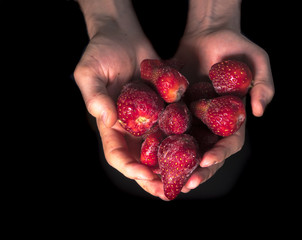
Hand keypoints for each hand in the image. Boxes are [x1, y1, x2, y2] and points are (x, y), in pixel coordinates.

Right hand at [74, 17, 168, 199]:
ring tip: (185, 179)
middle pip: (140, 159)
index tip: (144, 174)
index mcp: (110, 124)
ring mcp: (148, 117)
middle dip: (152, 177)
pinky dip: (182, 141)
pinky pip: (172, 126)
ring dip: (170, 166)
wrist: (122, 35)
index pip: (116, 153)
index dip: (129, 166)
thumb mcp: (90, 72)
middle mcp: (130, 126)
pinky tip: (197, 150)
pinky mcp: (163, 106)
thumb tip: (106, 119)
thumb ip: (94, 95)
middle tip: (167, 191)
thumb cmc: (100, 51)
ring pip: (159, 149)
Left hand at [174, 29, 273, 192]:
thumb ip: (263, 85)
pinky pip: (169, 127)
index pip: (230, 143)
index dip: (221, 154)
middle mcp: (213, 123)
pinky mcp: (177, 109)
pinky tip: (151, 153)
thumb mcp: (258, 61)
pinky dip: (162, 142)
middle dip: (199, 170)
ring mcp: (194, 118)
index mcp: (233, 119)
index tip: (207, 161)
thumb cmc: (237, 46)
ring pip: (187, 147)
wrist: (209, 32)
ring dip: (179, 165)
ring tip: (167, 179)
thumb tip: (258, 112)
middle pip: (208, 152)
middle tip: (187, 183)